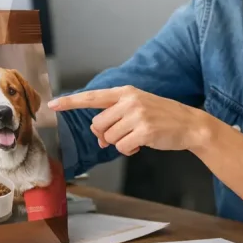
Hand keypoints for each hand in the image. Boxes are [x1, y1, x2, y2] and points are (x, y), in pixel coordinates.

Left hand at [48, 85, 211, 155]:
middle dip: (108, 134)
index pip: (92, 97)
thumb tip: (98, 136)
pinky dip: (129, 150)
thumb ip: (115, 117)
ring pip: (109, 138)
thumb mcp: (138, 109)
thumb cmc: (162, 117)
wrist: (190, 124)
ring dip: (120, 143)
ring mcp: (137, 115)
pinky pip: (121, 147)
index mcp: (125, 92)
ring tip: (137, 137)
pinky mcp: (144, 131)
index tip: (53, 104)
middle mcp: (129, 101)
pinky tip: (141, 145)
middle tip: (125, 134)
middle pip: (98, 125)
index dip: (71, 102)